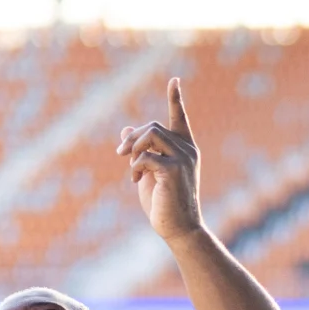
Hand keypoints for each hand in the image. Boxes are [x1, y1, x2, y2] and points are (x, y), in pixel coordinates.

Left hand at [117, 77, 204, 244]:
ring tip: (129, 166)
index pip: (179, 118)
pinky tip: (136, 180)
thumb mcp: (149, 173)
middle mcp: (187, 150)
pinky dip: (135, 166)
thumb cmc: (164, 202)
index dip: (175, 98)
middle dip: (134, 138)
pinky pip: (146, 157)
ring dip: (134, 149)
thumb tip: (126, 130)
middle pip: (154, 127)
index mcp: (184, 149)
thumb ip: (141, 152)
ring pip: (152, 135)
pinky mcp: (174, 170)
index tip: (174, 80)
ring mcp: (183, 159)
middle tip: (121, 155)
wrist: (179, 229)